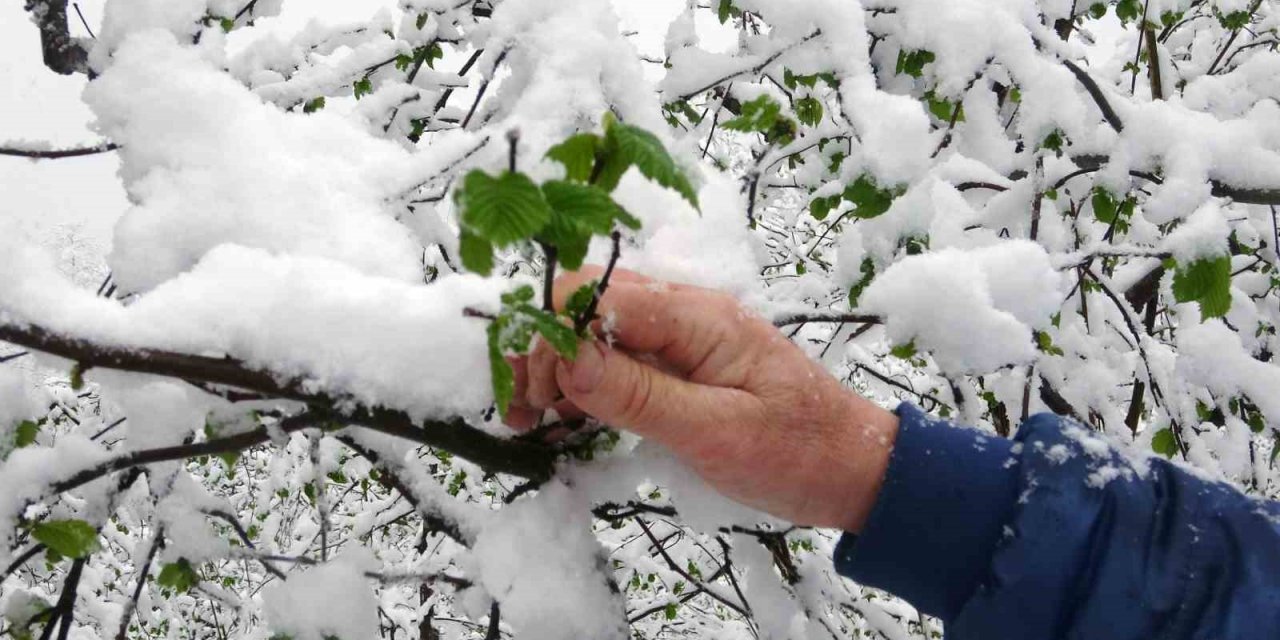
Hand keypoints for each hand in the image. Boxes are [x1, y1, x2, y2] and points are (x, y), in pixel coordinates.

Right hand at [505, 267, 898, 532]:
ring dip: (558, 369)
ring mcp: (682, 338)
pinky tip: (569, 419)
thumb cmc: (797, 452)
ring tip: (536, 422)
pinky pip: (619, 359)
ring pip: (596, 332)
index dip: (551, 338)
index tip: (536, 397)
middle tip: (525, 416)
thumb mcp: (716, 432)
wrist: (856, 468)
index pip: (594, 294)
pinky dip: (585, 384)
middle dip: (544, 353)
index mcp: (695, 317)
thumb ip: (639, 395)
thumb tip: (565, 358)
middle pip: (586, 305)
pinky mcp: (682, 366)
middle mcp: (683, 314)